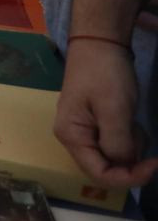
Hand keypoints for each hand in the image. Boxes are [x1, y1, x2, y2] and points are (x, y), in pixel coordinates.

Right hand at [53, 38, 157, 187]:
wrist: (99, 43)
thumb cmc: (104, 74)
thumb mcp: (114, 108)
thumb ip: (117, 142)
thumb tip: (122, 164)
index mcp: (71, 136)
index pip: (99, 174)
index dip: (128, 177)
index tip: (155, 164)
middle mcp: (74, 138)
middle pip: (107, 167)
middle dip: (130, 157)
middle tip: (139, 130)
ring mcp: (85, 131)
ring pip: (115, 156)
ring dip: (131, 145)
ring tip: (132, 119)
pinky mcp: (96, 124)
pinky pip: (116, 143)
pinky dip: (129, 136)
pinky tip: (129, 118)